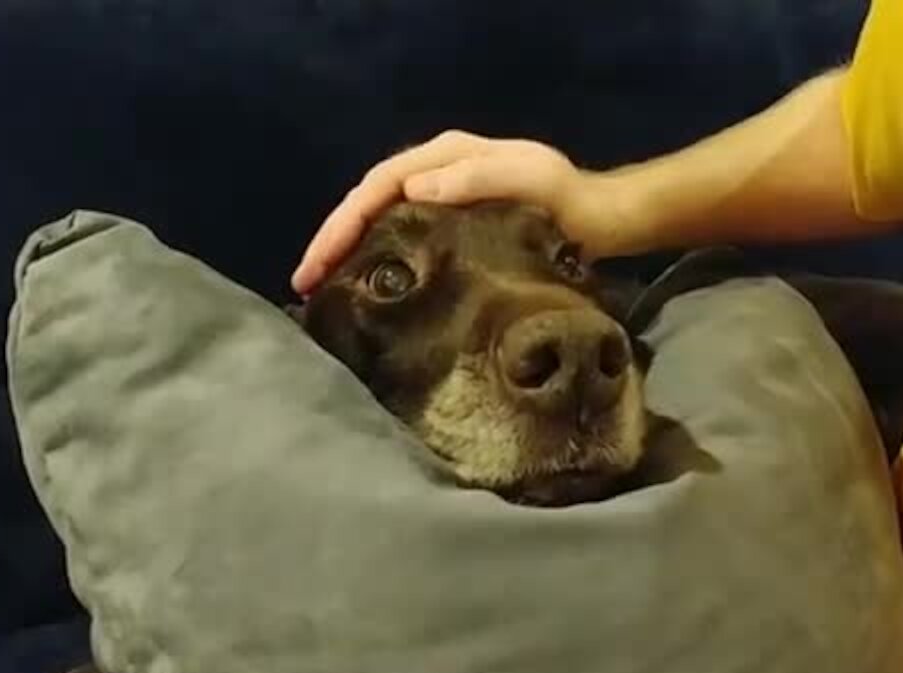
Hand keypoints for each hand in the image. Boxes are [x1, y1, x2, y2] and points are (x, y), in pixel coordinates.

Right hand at [292, 130, 626, 294]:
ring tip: (320, 288)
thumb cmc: (565, 199)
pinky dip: (376, 259)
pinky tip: (364, 285)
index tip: (318, 262)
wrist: (599, 220)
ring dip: (348, 251)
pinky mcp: (452, 226)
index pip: (378, 184)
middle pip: (369, 201)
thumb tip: (411, 187)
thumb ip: (475, 177)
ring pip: (380, 220)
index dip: (343, 222)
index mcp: (446, 154)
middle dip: (333, 240)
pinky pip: (403, 237)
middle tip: (303, 284)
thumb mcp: (529, 179)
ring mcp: (443, 198)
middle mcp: (436, 171)